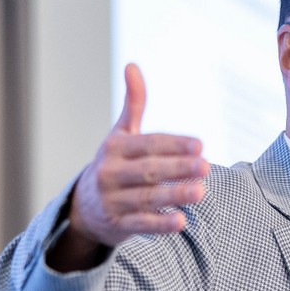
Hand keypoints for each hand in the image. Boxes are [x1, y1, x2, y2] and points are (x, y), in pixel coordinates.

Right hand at [49, 64, 208, 268]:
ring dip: (174, 195)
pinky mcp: (116, 225)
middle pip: (148, 170)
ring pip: (146, 198)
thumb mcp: (120, 133)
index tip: (199, 145)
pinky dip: (160, 224)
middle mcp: (110, 173)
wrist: (84, 207)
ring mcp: (112, 200)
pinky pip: (140, 224)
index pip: (148, 144)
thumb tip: (132, 65)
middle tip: (205, 167)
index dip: (173, 144)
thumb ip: (133, 103)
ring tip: (200, 192)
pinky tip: (181, 221)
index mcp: (114, 148)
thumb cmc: (112, 164)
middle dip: (177, 169)